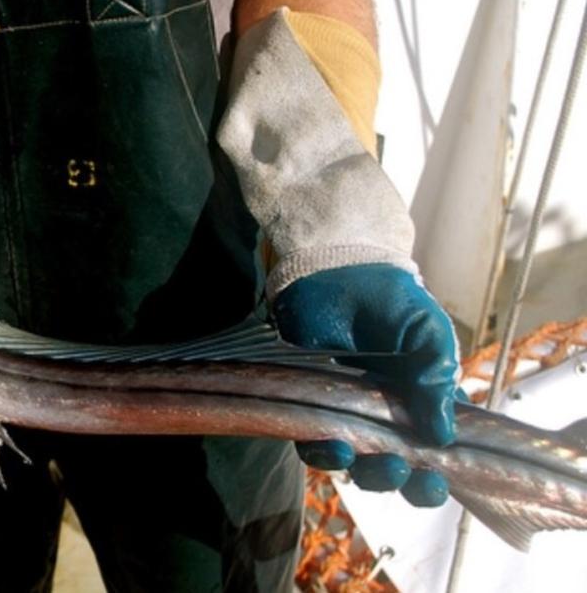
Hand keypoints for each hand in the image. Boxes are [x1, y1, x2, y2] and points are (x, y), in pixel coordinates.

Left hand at [274, 263, 458, 506]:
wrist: (338, 272)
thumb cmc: (392, 301)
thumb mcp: (430, 334)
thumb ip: (438, 379)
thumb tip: (445, 436)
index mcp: (422, 404)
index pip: (436, 453)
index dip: (440, 474)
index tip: (442, 477)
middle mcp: (386, 418)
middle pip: (398, 470)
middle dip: (407, 483)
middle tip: (413, 475)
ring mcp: (347, 415)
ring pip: (357, 465)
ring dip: (369, 474)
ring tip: (378, 463)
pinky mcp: (310, 407)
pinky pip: (313, 444)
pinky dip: (325, 454)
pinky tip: (337, 447)